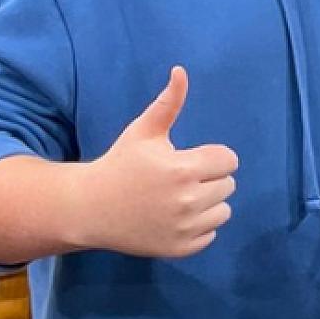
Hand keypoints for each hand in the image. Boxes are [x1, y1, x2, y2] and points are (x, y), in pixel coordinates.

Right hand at [72, 66, 237, 257]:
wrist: (91, 208)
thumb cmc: (120, 164)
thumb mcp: (143, 132)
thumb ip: (168, 103)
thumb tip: (181, 70)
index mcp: (182, 169)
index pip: (229, 160)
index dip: (210, 157)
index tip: (188, 159)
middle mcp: (187, 201)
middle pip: (228, 185)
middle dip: (208, 179)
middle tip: (179, 180)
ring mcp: (185, 228)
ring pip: (224, 210)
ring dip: (207, 203)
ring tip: (177, 198)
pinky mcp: (181, 249)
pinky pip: (211, 234)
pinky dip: (198, 227)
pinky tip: (172, 218)